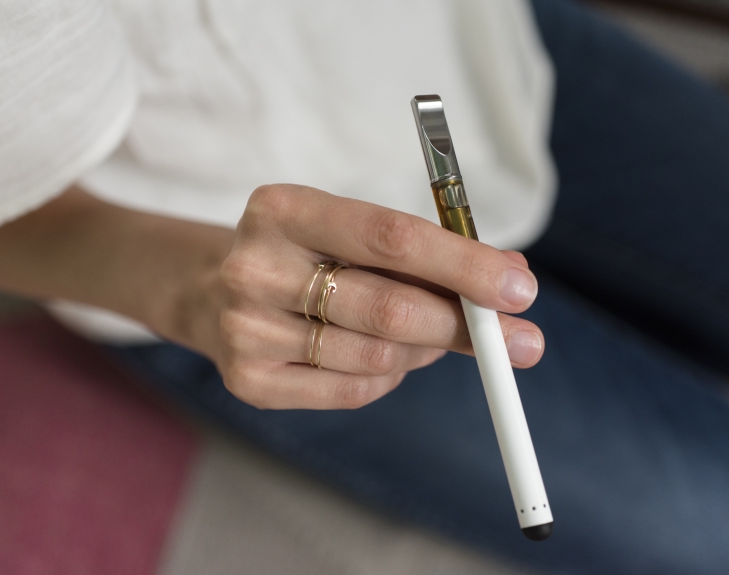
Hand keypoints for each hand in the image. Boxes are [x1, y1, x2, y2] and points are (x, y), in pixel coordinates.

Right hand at [205, 184, 543, 409]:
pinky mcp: (249, 380)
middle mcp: (256, 268)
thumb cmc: (305, 254)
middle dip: (463, 325)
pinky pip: (353, 390)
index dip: (464, 266)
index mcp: (284, 209)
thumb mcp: (349, 231)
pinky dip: (389, 376)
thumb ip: (423, 253)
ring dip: (424, 349)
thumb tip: (509, 280)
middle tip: (514, 340)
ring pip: (378, 356)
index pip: (392, 237)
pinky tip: (385, 356)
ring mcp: (246, 329)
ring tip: (427, 334)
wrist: (209, 290)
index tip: (520, 290)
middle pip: (389, 307)